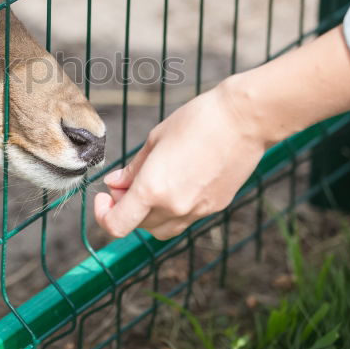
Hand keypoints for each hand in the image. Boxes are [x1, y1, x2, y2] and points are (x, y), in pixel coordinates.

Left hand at [93, 79, 268, 239]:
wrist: (246, 120)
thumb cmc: (198, 121)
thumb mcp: (155, 139)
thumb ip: (132, 169)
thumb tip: (115, 184)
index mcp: (153, 190)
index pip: (117, 225)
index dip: (103, 215)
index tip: (105, 197)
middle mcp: (174, 207)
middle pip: (138, 226)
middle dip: (126, 207)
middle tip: (127, 181)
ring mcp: (197, 211)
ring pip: (161, 228)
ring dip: (148, 214)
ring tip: (150, 183)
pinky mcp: (215, 208)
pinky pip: (184, 219)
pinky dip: (171, 209)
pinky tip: (176, 182)